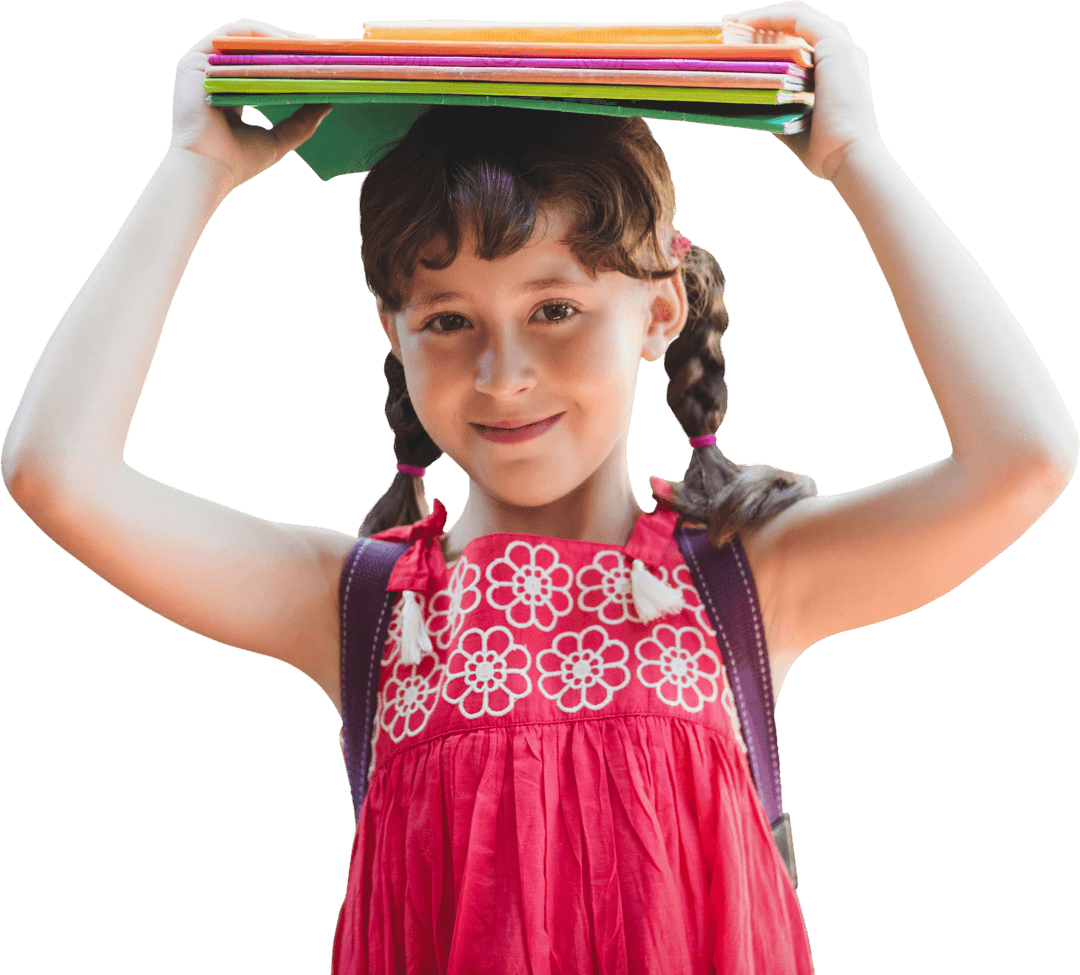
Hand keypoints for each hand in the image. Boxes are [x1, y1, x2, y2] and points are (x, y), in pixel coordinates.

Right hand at [168, 19, 331, 193]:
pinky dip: (258, 35)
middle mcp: (215, 77)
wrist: (207, 169)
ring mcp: (203, 67)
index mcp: (231, 94)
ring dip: (276, 36)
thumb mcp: (278, 140)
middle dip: (287, 44)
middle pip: (253, 49)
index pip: (261, 67)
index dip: (289, 61)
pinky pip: (230, 35)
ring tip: (307, 43)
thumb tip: (327, 103)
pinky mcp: (194, 60)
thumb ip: (302, 122)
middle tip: (320, 47)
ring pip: (244, 38)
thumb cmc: (238, 162)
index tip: (318, 61)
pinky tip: (283, 43)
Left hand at [722, 1, 883, 180]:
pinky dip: (769, 16)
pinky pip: (796, 17)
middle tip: (727, 29)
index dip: (769, 38)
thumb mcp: (793, 123)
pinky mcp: (835, 44)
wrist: (849, 157)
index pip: (800, 42)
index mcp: (835, 70)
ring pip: (795, 17)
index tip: (739, 43)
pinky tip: (744, 23)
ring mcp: (840, 46)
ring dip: (761, 17)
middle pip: (796, 27)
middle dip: (760, 25)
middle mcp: (841, 53)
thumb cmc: (824, 150)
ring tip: (730, 24)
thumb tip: (750, 103)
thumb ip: (776, 109)